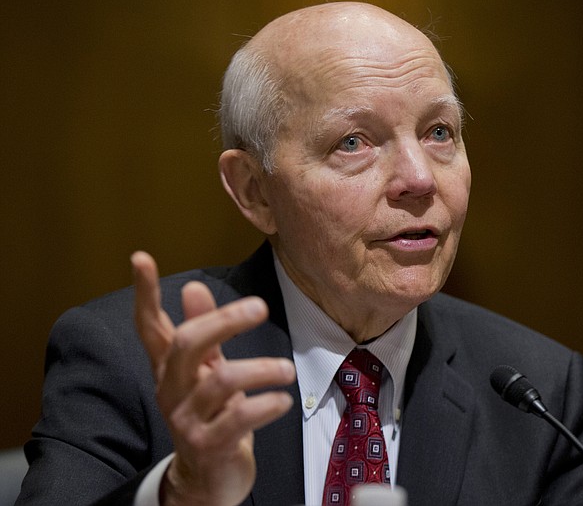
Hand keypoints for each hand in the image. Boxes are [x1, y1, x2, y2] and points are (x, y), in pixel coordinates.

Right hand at [131, 251, 294, 505]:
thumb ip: (204, 331)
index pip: (150, 326)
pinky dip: (267, 405)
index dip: (144, 293)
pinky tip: (282, 401)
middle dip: (224, 320)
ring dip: (261, 369)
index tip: (141, 258)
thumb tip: (192, 286)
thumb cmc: (214, 415)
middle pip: (187, 344)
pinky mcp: (209, 445)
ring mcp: (187, 419)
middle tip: (260, 306)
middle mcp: (173, 390)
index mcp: (171, 368)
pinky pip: (239, 418)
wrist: (208, 479)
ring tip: (287, 370)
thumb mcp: (208, 371)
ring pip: (220, 381)